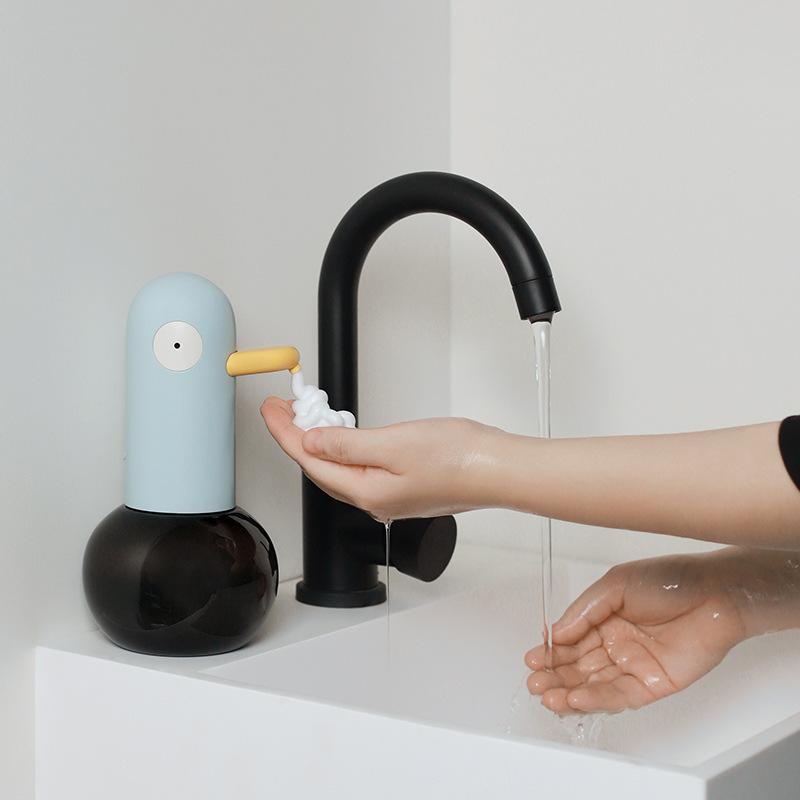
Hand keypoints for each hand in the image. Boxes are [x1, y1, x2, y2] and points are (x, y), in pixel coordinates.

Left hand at [260, 397, 507, 519]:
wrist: (499, 470)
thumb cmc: (459, 460)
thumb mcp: (393, 443)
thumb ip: (347, 445)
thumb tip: (312, 443)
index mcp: (367, 493)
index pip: (310, 462)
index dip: (285, 433)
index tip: (271, 409)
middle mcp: (374, 501)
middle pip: (321, 468)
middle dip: (296, 437)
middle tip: (283, 408)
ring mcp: (390, 496)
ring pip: (340, 469)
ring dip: (319, 442)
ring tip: (307, 416)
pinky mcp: (404, 488)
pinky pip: (360, 469)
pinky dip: (344, 449)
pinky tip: (345, 435)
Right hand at [525, 551, 749, 713]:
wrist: (715, 594)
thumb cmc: (669, 580)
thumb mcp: (615, 585)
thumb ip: (584, 611)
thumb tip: (557, 632)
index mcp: (604, 618)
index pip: (570, 640)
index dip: (550, 651)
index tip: (533, 657)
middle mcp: (616, 643)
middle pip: (577, 666)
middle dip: (554, 676)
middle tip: (534, 682)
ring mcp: (633, 665)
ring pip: (593, 684)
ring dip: (569, 692)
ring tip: (547, 696)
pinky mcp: (652, 685)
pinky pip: (618, 696)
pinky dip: (595, 699)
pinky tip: (575, 698)